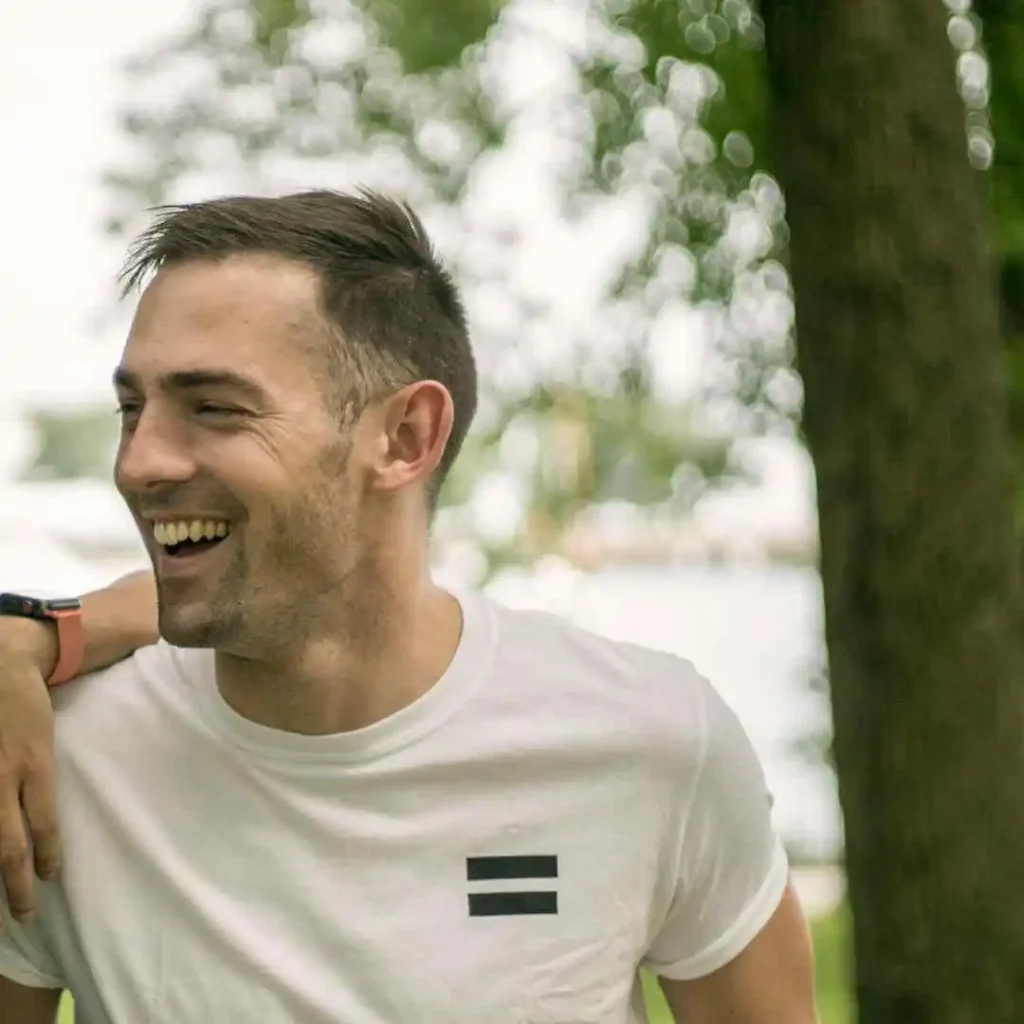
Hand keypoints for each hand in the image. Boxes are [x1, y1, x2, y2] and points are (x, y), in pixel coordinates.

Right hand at [0, 617, 60, 924]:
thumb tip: (38, 816)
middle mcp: (4, 777)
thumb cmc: (24, 702)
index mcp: (35, 765)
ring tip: (4, 901)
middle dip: (18, 885)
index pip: (45, 823)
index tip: (52, 878)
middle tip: (26, 913)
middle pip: (10, 846)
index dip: (49, 856)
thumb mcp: (42, 738)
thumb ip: (37, 776)